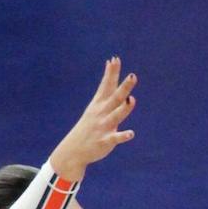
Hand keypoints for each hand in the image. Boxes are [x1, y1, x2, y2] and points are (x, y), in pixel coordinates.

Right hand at [48, 58, 136, 180]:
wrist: (74, 150)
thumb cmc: (89, 124)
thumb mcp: (96, 104)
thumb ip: (107, 86)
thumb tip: (110, 64)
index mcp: (99, 104)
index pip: (106, 85)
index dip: (111, 73)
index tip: (115, 59)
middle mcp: (102, 113)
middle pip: (115, 98)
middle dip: (124, 87)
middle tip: (133, 76)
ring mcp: (103, 127)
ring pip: (116, 116)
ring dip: (124, 108)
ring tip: (132, 100)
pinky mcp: (105, 141)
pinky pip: (115, 138)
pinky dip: (123, 136)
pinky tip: (131, 133)